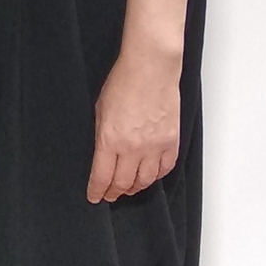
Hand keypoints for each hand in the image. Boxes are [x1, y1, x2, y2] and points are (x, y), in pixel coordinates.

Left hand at [86, 52, 178, 202]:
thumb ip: (102, 136)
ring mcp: (154, 146)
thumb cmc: (123, 82)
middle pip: (123, 183)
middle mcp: (132, 148)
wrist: (150, 68)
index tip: (94, 197)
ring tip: (129, 188)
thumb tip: (102, 155)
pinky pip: (165, 168)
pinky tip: (150, 176)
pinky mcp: (171, 141)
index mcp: (109, 140)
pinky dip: (156, 176)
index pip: (102, 177)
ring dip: (135, 187)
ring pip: (145, 180)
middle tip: (110, 195)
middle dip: (114, 192)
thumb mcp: (100, 110)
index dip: (97, 191)